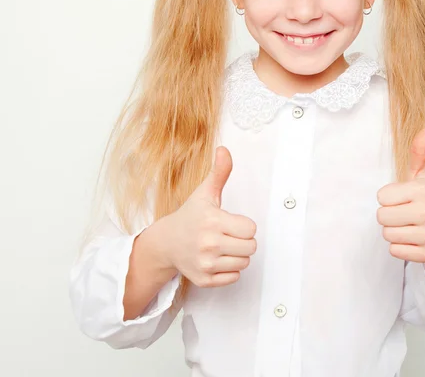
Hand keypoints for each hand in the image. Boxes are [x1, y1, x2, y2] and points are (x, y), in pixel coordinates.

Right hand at [160, 146, 256, 286]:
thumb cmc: (190, 216)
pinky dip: (229, 270)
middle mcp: (209, 244)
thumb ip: (219, 172)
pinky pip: (234, 277)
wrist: (166, 242)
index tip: (231, 222)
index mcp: (213, 221)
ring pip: (244, 263)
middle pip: (251, 247)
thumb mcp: (205, 193)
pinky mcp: (204, 280)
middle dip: (243, 240)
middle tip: (228, 235)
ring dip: (237, 255)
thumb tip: (224, 149)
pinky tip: (216, 259)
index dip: (244, 225)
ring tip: (222, 246)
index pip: (251, 229)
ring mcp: (205, 264)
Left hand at [376, 127, 424, 262]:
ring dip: (394, 230)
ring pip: (387, 235)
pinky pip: (395, 251)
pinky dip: (400, 246)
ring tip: (409, 224)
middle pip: (382, 217)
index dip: (389, 197)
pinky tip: (413, 238)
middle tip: (405, 212)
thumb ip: (419, 151)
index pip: (381, 197)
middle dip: (389, 214)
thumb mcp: (423, 173)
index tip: (403, 197)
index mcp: (423, 190)